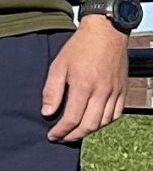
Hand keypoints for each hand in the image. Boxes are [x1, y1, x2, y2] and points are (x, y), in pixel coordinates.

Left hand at [45, 16, 129, 142]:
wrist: (106, 33)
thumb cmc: (79, 48)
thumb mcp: (58, 66)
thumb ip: (52, 91)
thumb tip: (47, 113)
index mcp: (84, 86)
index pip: (72, 118)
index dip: (61, 131)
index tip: (52, 136)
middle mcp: (102, 92)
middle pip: (89, 125)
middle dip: (74, 136)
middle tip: (62, 138)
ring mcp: (115, 92)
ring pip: (103, 122)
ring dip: (89, 130)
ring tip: (75, 131)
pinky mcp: (123, 90)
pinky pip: (116, 114)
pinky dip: (105, 122)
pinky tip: (94, 122)